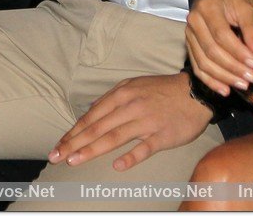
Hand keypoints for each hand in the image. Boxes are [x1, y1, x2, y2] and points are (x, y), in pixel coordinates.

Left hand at [48, 74, 213, 170]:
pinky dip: (131, 156)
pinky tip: (117, 166)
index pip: (91, 117)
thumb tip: (91, 109)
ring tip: (75, 161)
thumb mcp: (133, 85)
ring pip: (114, 137)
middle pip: (97, 128)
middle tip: (57, 157)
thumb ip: (111, 98)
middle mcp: (129, 107)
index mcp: (120, 94)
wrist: (195, 92)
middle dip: (74, 143)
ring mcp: (145, 121)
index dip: (73, 133)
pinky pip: (144, 147)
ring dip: (92, 149)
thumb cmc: (162, 90)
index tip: (58, 146)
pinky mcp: (162, 135)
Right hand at [184, 0, 252, 94]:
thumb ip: (252, 29)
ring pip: (203, 62)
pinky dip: (210, 81)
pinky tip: (225, 90)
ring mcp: (188, 35)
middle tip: (252, 78)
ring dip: (223, 77)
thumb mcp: (245, 7)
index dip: (238, 51)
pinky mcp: (189, 46)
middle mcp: (193, 21)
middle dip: (232, 67)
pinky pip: (197, 67)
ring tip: (243, 85)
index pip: (221, 34)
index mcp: (207, 7)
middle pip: (211, 50)